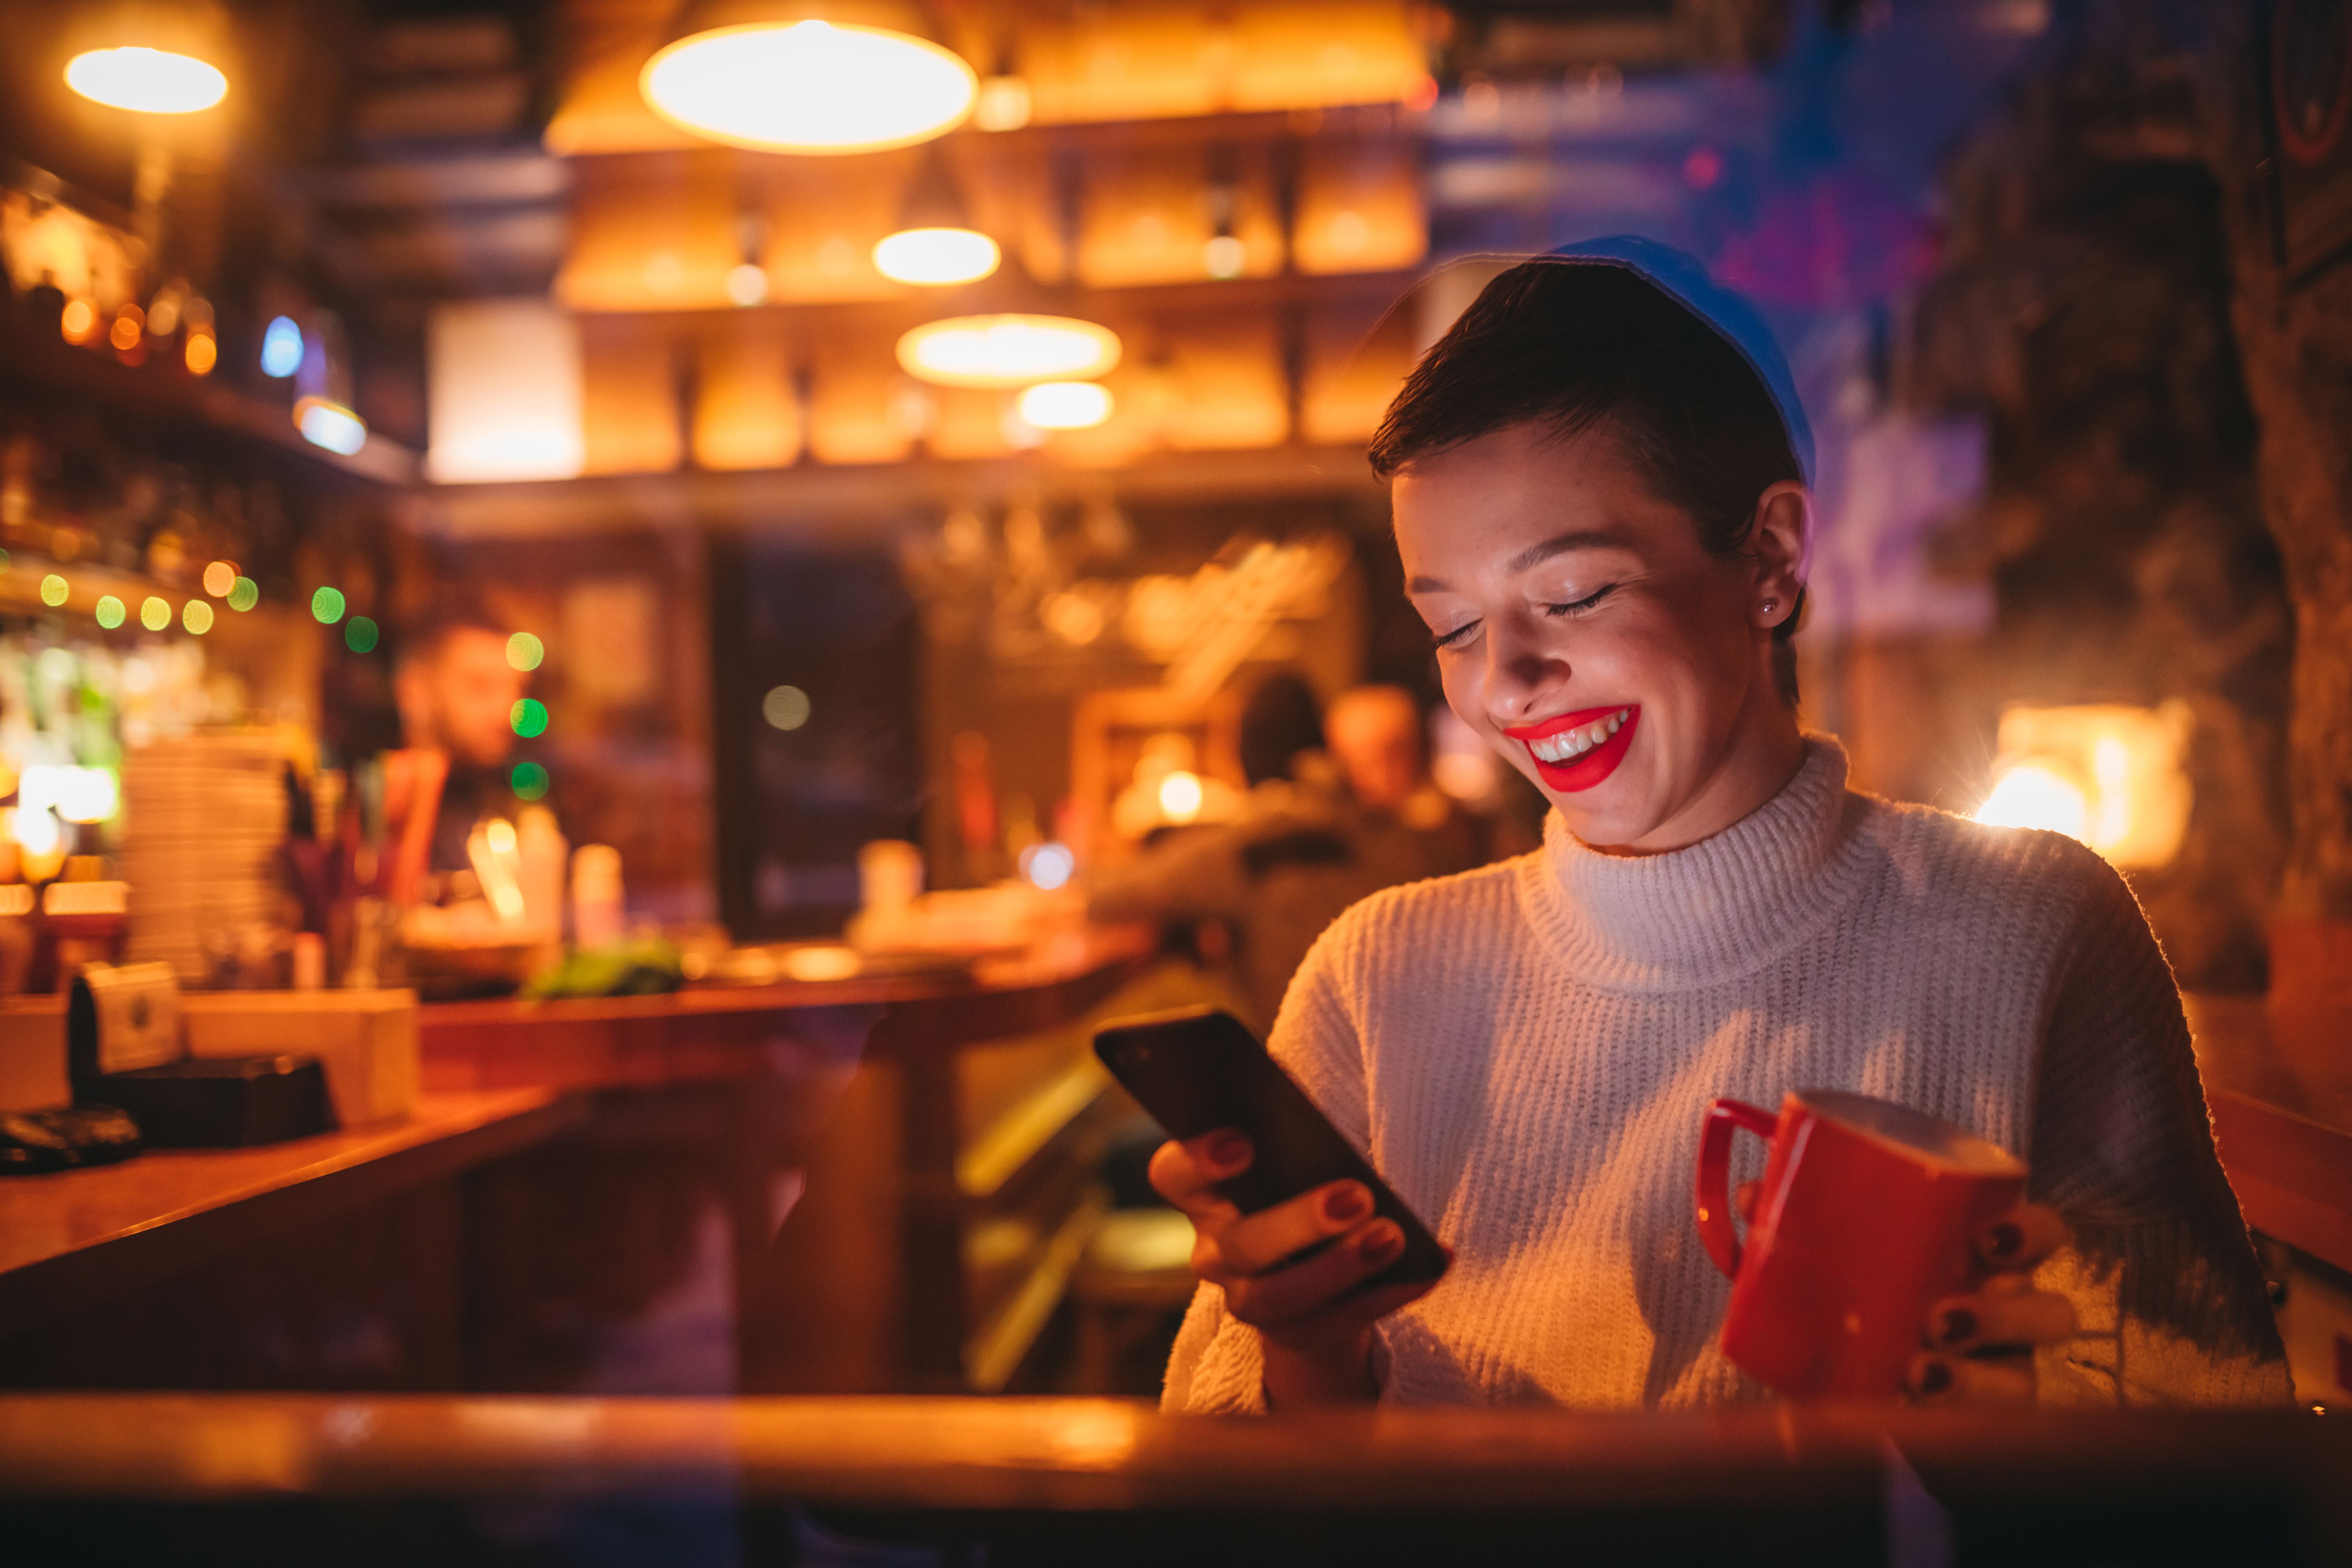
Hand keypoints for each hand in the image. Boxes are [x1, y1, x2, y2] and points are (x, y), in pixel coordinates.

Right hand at [1150, 1130, 1442, 1406]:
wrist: (1313, 1265)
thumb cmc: (1302, 1182)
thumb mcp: (1291, 1153)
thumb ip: (1289, 1130)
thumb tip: (1310, 1105)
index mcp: (1202, 1194)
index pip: (1173, 1174)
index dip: (1199, 1159)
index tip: (1244, 1142)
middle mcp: (1214, 1253)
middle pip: (1241, 1244)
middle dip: (1298, 1222)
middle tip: (1354, 1196)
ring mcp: (1248, 1300)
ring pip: (1279, 1297)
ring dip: (1341, 1267)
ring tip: (1392, 1238)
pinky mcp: (1294, 1336)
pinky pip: (1335, 1324)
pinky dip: (1384, 1294)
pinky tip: (1424, 1269)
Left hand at [1732, 1185, 2076, 1404]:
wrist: (1825, 1375)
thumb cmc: (1849, 1293)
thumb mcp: (1823, 1254)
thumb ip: (1791, 1221)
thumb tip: (1751, 1194)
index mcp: (1986, 1260)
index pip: (2041, 1236)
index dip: (2033, 1232)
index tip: (1989, 1234)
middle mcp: (2008, 1319)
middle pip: (2049, 1313)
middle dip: (2004, 1315)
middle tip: (1940, 1317)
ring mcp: (1997, 1376)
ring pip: (2022, 1384)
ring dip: (1976, 1380)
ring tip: (1920, 1373)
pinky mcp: (1969, 1430)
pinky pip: (1977, 1439)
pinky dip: (1938, 1429)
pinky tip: (1901, 1424)